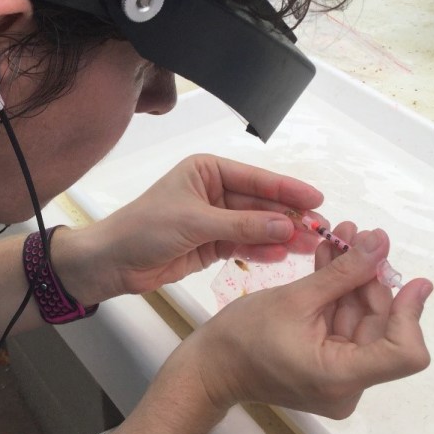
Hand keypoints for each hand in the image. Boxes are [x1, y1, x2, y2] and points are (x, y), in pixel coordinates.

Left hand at [58, 154, 324, 302]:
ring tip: (310, 246)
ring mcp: (214, 219)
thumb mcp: (195, 222)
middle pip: (261, 204)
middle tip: (320, 230)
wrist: (113, 262)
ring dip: (281, 236)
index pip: (255, 179)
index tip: (316, 199)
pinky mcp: (212, 244)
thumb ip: (242, 225)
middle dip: (289, 217)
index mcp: (207, 170)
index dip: (287, 189)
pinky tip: (283, 255)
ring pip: (256, 226)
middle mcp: (213, 191)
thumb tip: (286, 225)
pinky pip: (244, 244)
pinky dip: (262, 250)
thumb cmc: (144, 229)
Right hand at [179, 224, 431, 418]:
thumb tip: (379, 243)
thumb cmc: (242, 338)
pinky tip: (334, 258)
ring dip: (353, 280)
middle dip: (372, 281)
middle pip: (380, 329)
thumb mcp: (295, 298)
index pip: (404, 353)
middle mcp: (347, 385)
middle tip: (363, 237)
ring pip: (360, 322)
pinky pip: (342, 327)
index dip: (412, 314)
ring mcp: (337, 378)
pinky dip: (338, 295)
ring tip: (345, 237)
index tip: (414, 280)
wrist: (211, 366)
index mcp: (341, 377)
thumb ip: (343, 272)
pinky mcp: (326, 366)